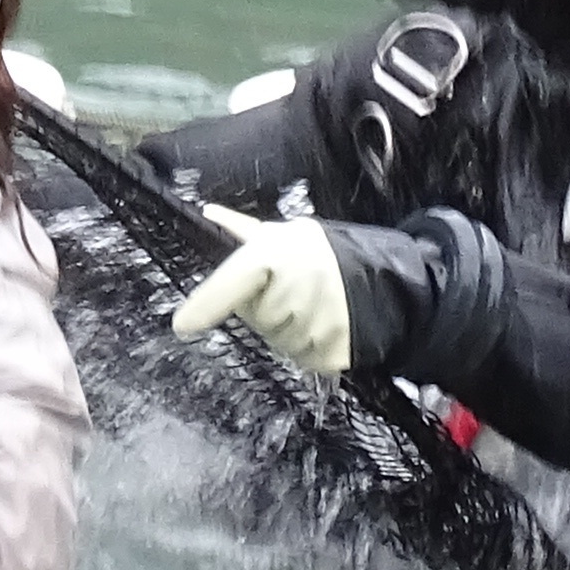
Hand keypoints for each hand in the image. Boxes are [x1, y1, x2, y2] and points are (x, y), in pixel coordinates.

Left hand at [170, 206, 354, 378]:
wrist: (388, 282)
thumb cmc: (328, 254)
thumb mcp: (288, 234)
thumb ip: (245, 231)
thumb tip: (208, 213)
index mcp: (276, 256)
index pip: (232, 281)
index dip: (207, 304)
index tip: (181, 326)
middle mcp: (289, 294)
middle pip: (252, 316)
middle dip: (263, 305)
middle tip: (291, 289)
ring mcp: (308, 328)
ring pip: (274, 338)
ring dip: (285, 326)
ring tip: (313, 304)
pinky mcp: (325, 356)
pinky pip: (298, 356)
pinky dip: (307, 344)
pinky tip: (324, 324)